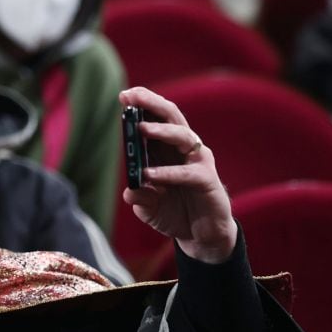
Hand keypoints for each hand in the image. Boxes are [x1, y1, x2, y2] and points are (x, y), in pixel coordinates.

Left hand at [120, 87, 236, 263]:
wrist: (201, 236)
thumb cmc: (174, 213)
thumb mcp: (149, 206)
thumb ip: (140, 197)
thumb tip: (130, 192)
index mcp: (166, 149)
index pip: (156, 119)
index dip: (142, 105)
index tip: (123, 95)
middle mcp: (183, 149)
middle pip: (170, 118)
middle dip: (151, 104)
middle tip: (132, 96)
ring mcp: (198, 162)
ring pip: (182, 136)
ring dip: (161, 130)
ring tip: (140, 128)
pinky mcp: (208, 180)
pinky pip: (187, 173)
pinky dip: (167, 173)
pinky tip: (149, 175)